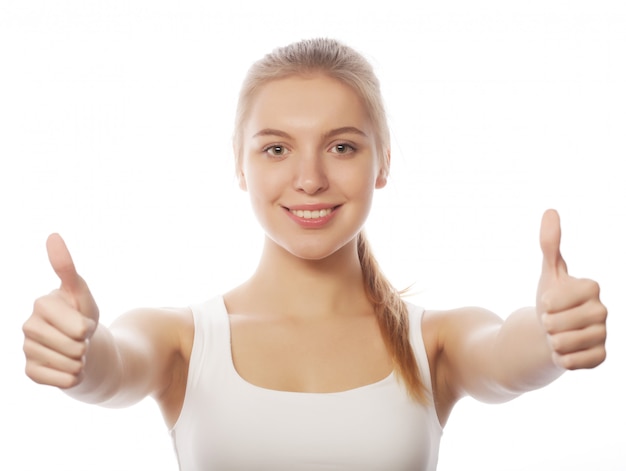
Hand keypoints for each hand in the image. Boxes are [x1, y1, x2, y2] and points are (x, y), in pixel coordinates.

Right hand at [23, 234, 99, 388]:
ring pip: (68, 363)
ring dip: (81, 361)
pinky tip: (70, 369)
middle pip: (73, 345)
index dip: (88, 327)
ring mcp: (26, 349)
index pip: (78, 326)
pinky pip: (60, 380)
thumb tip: (52, 235)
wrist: (82, 348)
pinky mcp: (29, 371)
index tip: (83, 322)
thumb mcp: (82, 294)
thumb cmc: (82, 317)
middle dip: (85, 344)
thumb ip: (67, 268)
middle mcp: (28, 325)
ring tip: (76, 352)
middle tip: (80, 339)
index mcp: (41, 303)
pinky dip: (73, 377)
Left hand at [537, 209, 606, 369]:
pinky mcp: (601, 357)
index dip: (545, 303)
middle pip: (557, 323)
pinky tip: (566, 351)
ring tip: (557, 335)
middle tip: (553, 321)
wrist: (553, 332)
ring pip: (563, 343)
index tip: (550, 302)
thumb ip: (549, 243)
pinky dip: (561, 359)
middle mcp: (603, 310)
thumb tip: (550, 211)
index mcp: (592, 287)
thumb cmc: (551, 299)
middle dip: (546, 324)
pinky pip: (572, 362)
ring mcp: (604, 335)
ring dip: (552, 342)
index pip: (554, 300)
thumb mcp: (548, 272)